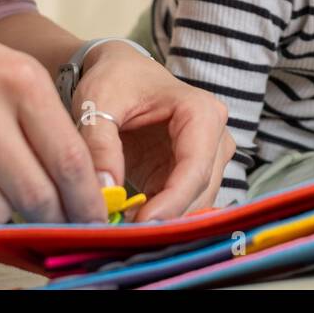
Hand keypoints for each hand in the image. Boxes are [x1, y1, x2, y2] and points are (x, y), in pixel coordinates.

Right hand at [0, 1, 106, 227]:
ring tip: (6, 197)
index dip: (88, 200)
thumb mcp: (18, 70)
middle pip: (35, 194)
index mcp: (20, 81)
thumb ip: (49, 123)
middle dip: (53, 218)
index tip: (96, 221)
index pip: (69, 159)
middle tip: (59, 223)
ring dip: (7, 217)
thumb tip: (83, 186)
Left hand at [73, 44, 233, 219]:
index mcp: (202, 112)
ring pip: (194, 204)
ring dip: (162, 222)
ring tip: (121, 234)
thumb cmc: (114, 80)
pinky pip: (181, 206)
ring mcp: (208, 157)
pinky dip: (158, 219)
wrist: (121, 72)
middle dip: (164, 218)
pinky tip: (128, 227)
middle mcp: (216, 136)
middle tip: (122, 240)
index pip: (195, 169)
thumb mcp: (97, 103)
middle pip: (199, 192)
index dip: (171, 203)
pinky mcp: (191, 175)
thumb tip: (105, 192)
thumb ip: (98, 144)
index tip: (138, 227)